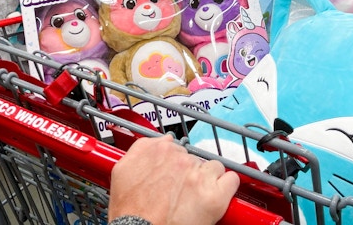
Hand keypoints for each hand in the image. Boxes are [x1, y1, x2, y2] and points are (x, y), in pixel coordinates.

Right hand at [108, 135, 238, 224]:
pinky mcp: (214, 195)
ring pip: (213, 167)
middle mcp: (179, 158)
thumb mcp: (121, 172)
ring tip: (197, 196)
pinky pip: (231, 180)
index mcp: (157, 149)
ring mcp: (198, 175)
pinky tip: (218, 194)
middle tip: (180, 192)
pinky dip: (227, 187)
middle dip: (189, 172)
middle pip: (193, 158)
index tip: (172, 174)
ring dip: (208, 178)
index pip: (175, 146)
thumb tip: (161, 141)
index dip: (174, 163)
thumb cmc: (128, 211)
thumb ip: (141, 150)